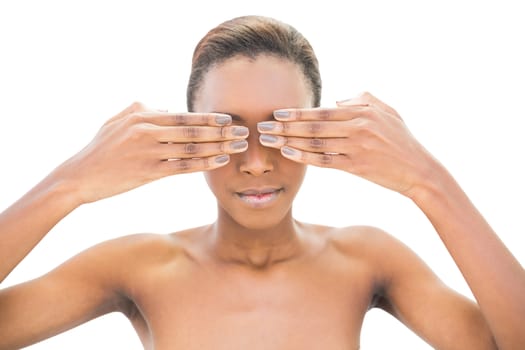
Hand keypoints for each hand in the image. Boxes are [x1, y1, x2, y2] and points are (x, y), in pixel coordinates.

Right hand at [57, 102, 248, 202]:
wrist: (78, 176)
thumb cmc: (100, 149)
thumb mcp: (117, 121)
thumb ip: (143, 110)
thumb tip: (168, 108)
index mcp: (142, 116)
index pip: (183, 116)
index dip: (208, 118)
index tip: (229, 118)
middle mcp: (147, 131)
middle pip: (193, 131)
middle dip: (221, 131)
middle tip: (244, 131)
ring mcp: (148, 152)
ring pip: (191, 148)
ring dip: (218, 147)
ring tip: (238, 146)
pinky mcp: (147, 172)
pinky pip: (182, 167)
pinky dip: (204, 164)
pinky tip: (220, 161)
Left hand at [257, 92, 435, 196]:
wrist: (419, 170)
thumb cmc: (402, 139)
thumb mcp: (387, 111)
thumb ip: (362, 100)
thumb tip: (336, 100)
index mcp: (363, 112)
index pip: (323, 112)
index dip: (298, 113)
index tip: (277, 112)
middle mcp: (357, 128)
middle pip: (313, 127)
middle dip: (285, 126)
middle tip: (262, 125)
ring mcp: (356, 148)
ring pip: (315, 144)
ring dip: (288, 141)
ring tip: (268, 140)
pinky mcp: (356, 166)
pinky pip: (324, 161)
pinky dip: (304, 157)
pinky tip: (288, 153)